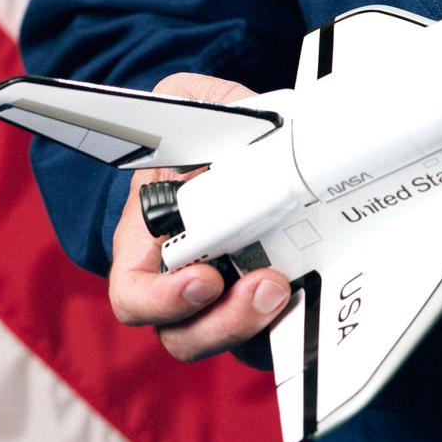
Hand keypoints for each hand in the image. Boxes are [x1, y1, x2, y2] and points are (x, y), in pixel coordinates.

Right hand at [107, 72, 293, 361]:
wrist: (250, 154)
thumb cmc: (209, 139)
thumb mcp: (198, 110)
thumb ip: (194, 103)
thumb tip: (188, 101)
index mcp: (148, 246)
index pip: (135, 293)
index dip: (161, 299)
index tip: (205, 279)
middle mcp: (180, 284)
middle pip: (183, 332)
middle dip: (222, 321)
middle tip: (264, 285)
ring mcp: (222, 300)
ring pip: (226, 339)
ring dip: (254, 323)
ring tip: (283, 287)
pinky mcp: (260, 306)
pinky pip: (267, 333)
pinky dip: (285, 323)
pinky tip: (307, 294)